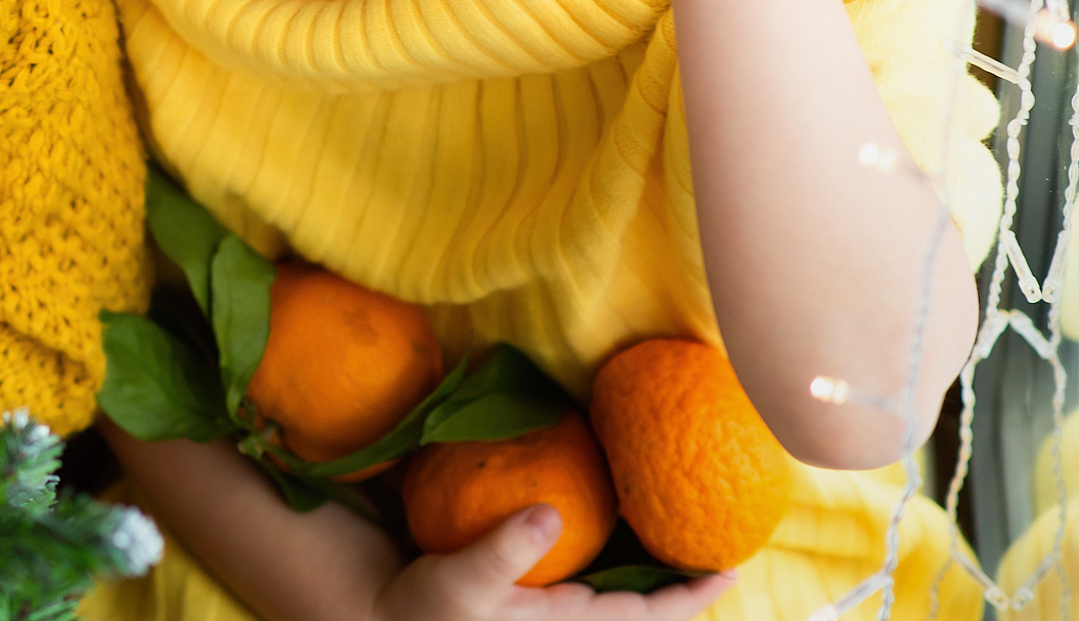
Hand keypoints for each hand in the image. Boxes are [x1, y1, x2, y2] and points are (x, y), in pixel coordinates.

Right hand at [372, 509, 734, 620]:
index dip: (688, 596)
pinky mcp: (534, 595)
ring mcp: (552, 610)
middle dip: (682, 584)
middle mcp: (568, 620)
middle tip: (721, 550)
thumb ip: (505, 548)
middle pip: (642, 607)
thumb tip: (551, 510)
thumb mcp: (461, 579)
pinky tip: (614, 530)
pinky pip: (589, 580)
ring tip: (680, 538)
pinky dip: (613, 560)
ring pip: (619, 594)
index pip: (643, 613)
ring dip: (651, 570)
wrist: (389, 619)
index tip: (730, 573)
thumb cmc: (427, 608)